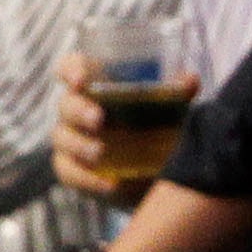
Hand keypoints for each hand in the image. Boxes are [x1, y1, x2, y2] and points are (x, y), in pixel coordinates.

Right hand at [50, 50, 193, 204]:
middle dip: (79, 110)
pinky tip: (109, 185)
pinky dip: (86, 179)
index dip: (70, 69)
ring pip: (61, 138)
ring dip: (79, 144)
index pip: (71, 67)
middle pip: (66, 104)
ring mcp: (71, 140)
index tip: (80, 79)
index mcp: (95, 83)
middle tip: (99, 119)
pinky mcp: (73, 170)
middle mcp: (77, 109)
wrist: (152, 175)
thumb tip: (190, 81)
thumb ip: (177, 94)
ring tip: (100, 152)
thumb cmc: (154, 126)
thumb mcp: (168, 109)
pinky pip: (68, 172)